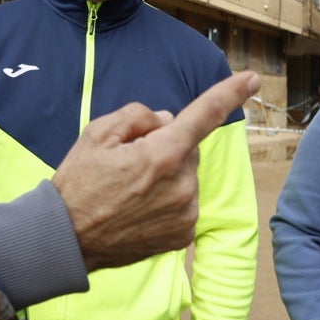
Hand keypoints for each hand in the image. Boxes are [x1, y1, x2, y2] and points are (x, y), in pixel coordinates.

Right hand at [52, 71, 259, 271]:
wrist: (67, 240)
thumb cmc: (78, 184)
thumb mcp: (96, 134)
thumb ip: (138, 116)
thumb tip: (168, 120)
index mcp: (161, 155)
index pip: (203, 115)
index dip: (229, 93)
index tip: (252, 79)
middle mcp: (181, 185)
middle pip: (186, 149)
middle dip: (166, 148)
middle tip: (128, 163)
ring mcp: (185, 213)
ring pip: (185, 177)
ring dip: (166, 176)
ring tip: (128, 190)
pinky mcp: (183, 235)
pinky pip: (184, 203)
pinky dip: (167, 201)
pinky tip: (137, 209)